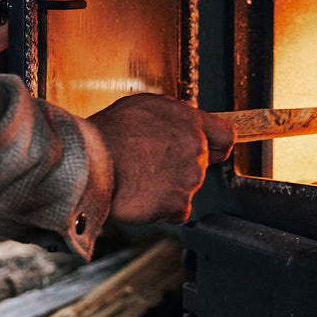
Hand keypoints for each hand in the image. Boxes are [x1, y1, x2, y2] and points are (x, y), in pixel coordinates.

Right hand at [88, 95, 235, 224]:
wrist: (91, 162)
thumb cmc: (109, 132)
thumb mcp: (141, 105)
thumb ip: (171, 113)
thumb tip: (181, 120)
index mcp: (189, 122)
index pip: (226, 136)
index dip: (217, 144)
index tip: (211, 150)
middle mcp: (195, 149)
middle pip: (202, 163)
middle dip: (182, 165)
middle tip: (152, 163)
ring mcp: (189, 179)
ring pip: (188, 186)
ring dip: (170, 186)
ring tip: (140, 178)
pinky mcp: (178, 204)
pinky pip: (178, 210)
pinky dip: (164, 208)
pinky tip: (143, 196)